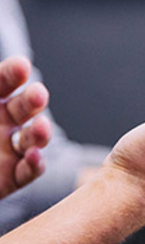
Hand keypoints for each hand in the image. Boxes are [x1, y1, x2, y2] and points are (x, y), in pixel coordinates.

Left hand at [0, 56, 50, 198]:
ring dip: (40, 133)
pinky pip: (28, 171)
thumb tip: (4, 70)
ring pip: (32, 139)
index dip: (12, 74)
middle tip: (38, 94)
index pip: (1, 82)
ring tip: (41, 128)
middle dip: (33, 101)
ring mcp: (9, 151)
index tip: (21, 66)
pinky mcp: (12, 177)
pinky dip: (34, 164)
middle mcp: (1, 125)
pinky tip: (33, 156)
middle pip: (23, 108)